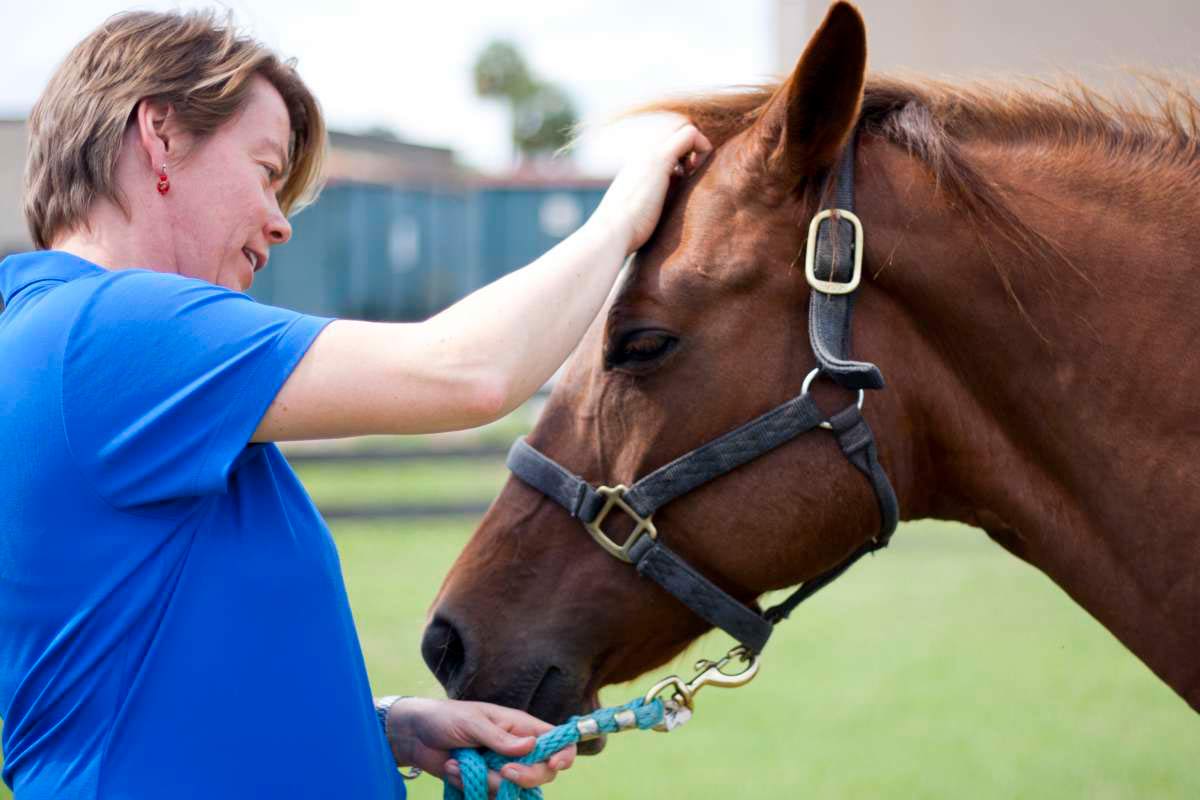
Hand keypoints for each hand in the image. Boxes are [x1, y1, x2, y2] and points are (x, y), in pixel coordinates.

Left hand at [385, 697, 575, 795]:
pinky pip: (489, 797)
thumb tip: (530, 747)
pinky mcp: (483, 784)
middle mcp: (516, 750)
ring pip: (513, 790)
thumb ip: (501, 738)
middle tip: (504, 771)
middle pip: (542, 772)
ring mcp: (500, 769)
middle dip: (525, 777)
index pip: (556, 739)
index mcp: (520, 727)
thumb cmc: (447, 718)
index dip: (563, 753)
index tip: (554, 765)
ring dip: (485, 781)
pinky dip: (470, 787)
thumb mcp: (473, 722)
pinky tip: (454, 770)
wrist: (415, 736)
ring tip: (460, 762)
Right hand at [588, 123, 712, 254]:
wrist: (611, 232)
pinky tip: (695, 173)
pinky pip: (691, 134)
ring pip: (684, 126)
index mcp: (639, 166)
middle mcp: (644, 154)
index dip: (685, 154)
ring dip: (698, 146)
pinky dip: (703, 148)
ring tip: (694, 175)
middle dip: (693, 146)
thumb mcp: (642, 212)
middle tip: (694, 174)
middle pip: (678, 128)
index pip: (669, 143)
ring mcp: (651, 153)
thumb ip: (655, 202)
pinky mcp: (660, 159)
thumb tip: (666, 210)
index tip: (687, 179)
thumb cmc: (626, 232)